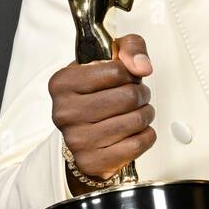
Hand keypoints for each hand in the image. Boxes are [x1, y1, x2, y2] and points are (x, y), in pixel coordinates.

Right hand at [48, 33, 155, 190]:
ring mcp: (77, 139)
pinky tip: (135, 132)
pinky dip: (146, 136)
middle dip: (141, 95)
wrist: (83, 133)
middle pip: (129, 96)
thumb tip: (142, 66)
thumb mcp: (109, 59)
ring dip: (145, 114)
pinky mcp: (92, 161)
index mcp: (62, 83)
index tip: (125, 78)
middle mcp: (65, 112)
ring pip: (136, 120)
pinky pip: (137, 144)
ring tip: (137, 113)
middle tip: (136, 97)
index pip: (117, 71)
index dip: (130, 74)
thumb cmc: (96, 94)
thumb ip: (129, 48)